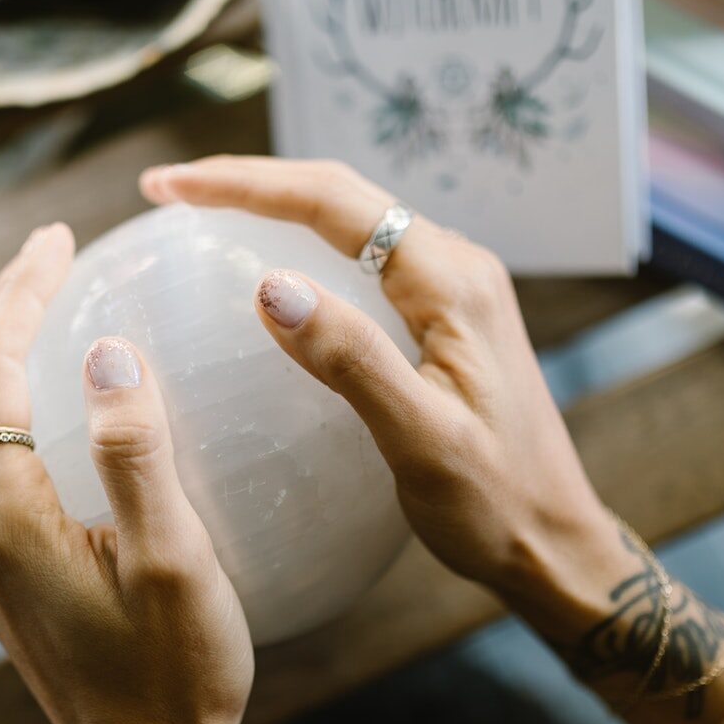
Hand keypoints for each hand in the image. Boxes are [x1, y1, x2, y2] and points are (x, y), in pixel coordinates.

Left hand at [0, 224, 252, 723]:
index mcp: (0, 518)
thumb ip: (134, 451)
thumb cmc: (176, 672)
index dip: (21, 294)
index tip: (61, 237)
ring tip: (48, 302)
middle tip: (52, 251)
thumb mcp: (173, 560)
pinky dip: (8, 405)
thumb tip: (104, 351)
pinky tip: (54, 394)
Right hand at [140, 157, 632, 640]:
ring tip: (203, 212)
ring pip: (353, 222)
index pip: (335, 203)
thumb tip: (269, 286)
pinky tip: (270, 270)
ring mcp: (455, 291)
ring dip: (278, 206)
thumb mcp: (420, 441)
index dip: (246, 184)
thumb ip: (351, 360)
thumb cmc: (494, 505)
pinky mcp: (447, 320)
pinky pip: (366, 262)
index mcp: (452, 284)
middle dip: (252, 182)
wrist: (555, 541)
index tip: (170, 188)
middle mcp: (457, 268)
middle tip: (168, 191)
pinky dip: (307, 247)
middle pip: (342, 196)